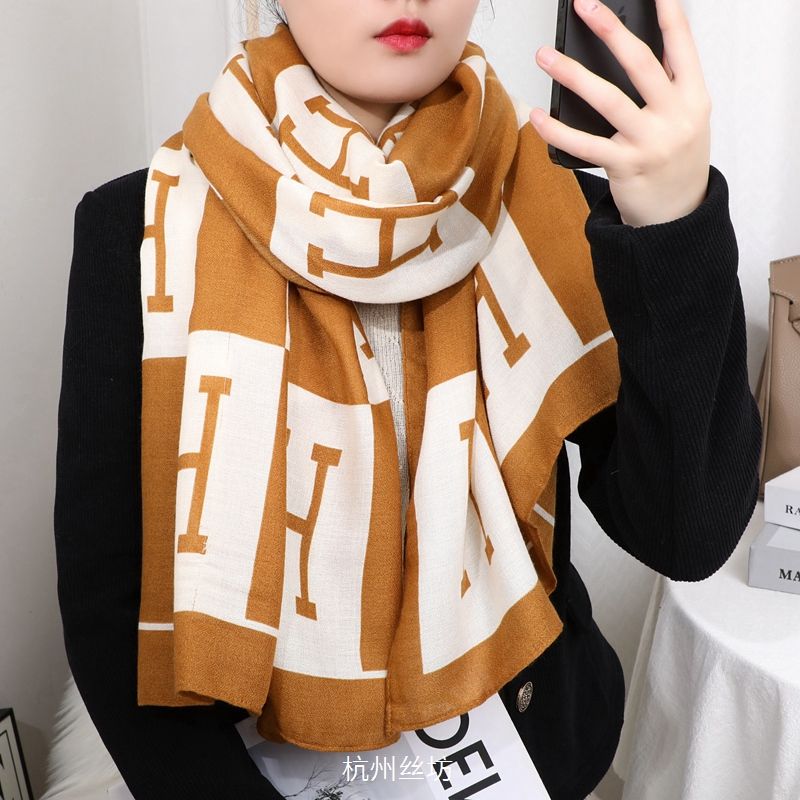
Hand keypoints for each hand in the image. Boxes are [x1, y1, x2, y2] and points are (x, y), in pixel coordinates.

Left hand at [529, 0, 710, 227]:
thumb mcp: (687, 119)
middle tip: (585, 6)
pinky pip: (584, 145)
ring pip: (607, 100)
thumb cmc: (676, 159)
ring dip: (572, 74)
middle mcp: (675, 117)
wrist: (678, 213)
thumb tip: (634, 48)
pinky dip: (557, 130)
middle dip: (611, 30)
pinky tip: (537, 116)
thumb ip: (668, 86)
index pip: (682, 48)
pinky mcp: (624, 167)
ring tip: (546, 56)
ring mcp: (649, 143)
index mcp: (693, 98)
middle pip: (640, 64)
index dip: (670, 17)